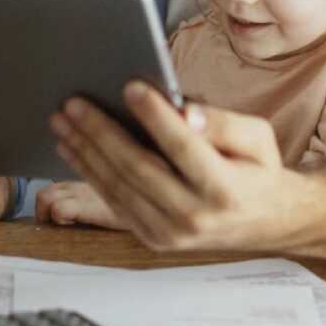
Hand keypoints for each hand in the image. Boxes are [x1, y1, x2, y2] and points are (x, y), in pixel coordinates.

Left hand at [48, 81, 305, 251]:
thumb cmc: (256, 171)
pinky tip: (73, 148)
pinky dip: (90, 173)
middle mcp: (195, 216)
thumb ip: (224, 123)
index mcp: (225, 188)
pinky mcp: (153, 238)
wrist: (263, 222)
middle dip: (101, 132)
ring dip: (85, 151)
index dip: (155, 116)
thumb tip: (185, 112)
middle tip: (74, 103)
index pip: (183, 147)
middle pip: (138, 168)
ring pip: (119, 187)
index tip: (130, 87)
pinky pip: (115, 202)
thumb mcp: (259, 138)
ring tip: (63, 121)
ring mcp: (171, 233)